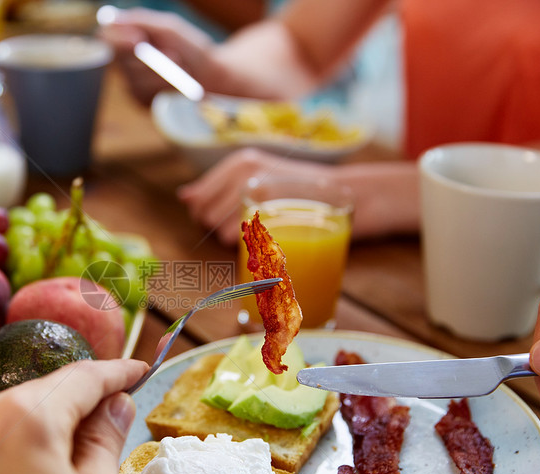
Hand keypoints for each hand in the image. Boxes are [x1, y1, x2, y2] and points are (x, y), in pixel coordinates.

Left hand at [0, 359, 148, 473]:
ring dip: (40, 436)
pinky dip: (6, 463)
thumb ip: (106, 443)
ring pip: (5, 426)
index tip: (138, 371)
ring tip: (68, 472)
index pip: (81, 378)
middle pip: (40, 398)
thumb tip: (115, 405)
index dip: (117, 372)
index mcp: (23, 420)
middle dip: (77, 405)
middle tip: (112, 420)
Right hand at [99, 8, 215, 105]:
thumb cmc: (189, 46)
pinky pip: (143, 95)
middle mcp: (124, 60)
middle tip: (173, 54)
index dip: (116, 39)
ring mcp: (130, 82)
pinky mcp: (140, 100)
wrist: (208, 74)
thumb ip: (142, 21)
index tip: (137, 40)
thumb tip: (114, 19)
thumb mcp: (169, 27)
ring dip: (160, 74)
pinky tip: (176, 82)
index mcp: (127, 37)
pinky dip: (164, 87)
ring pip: (134, 80)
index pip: (105, 38)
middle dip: (147, 59)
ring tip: (181, 65)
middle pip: (119, 61)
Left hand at [178, 148, 334, 244]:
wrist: (355, 192)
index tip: (226, 220)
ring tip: (262, 231)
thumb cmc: (305, 192)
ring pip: (217, 229)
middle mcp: (243, 170)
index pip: (196, 196)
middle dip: (218, 230)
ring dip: (234, 240)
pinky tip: (267, 237)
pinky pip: (234, 237)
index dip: (204, 215)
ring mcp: (254, 188)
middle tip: (248, 229)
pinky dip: (245, 246)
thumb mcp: (263, 178)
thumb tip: (184, 195)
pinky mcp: (266, 209)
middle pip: (203, 214)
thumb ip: (222, 186)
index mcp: (240, 161)